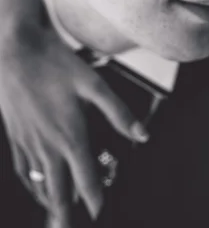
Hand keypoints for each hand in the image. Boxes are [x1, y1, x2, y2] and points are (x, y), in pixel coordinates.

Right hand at [0, 0, 147, 224]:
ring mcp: (27, 141)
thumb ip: (119, 113)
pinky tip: (33, 186)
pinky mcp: (14, 134)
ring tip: (55, 215)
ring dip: (48, 200)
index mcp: (70, 135)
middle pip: (57, 189)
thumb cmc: (54, 65)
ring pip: (38, 182)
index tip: (99, 212)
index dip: (94, 197)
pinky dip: (29, 183)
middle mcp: (47, 144)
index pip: (85, 177)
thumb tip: (142, 134)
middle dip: (64, 212)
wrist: (12, 51)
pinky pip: (21, 168)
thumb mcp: (95, 84)